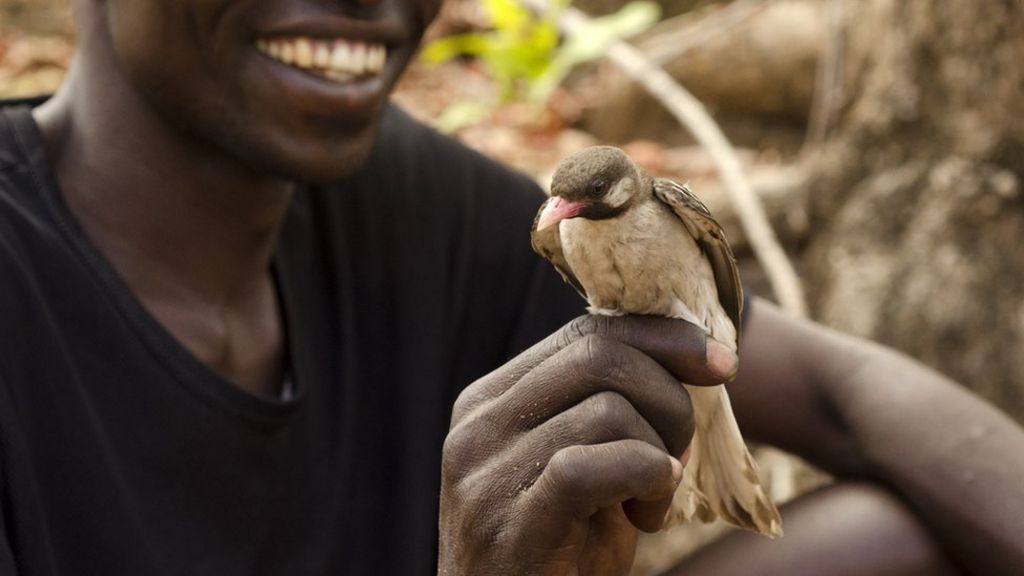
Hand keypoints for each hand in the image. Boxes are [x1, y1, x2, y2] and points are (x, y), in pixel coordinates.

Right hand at [438, 315, 738, 575]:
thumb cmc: (558, 552)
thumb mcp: (582, 466)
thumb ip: (605, 409)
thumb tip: (690, 350)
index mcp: (490, 400)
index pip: (585, 334)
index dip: (662, 338)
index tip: (723, 363)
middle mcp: (477, 425)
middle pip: (599, 357)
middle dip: (669, 399)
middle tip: (679, 457)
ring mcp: (484, 473)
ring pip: (608, 410)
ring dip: (658, 457)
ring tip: (649, 506)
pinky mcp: (507, 522)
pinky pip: (593, 467)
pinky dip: (643, 478)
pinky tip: (648, 514)